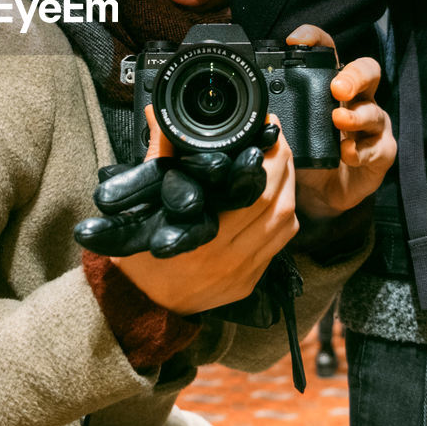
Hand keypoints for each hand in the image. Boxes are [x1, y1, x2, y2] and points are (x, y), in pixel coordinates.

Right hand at [109, 107, 298, 314]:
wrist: (139, 307)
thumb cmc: (137, 258)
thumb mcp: (142, 206)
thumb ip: (158, 159)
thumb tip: (160, 118)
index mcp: (204, 240)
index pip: (254, 193)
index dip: (268, 157)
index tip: (267, 131)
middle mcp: (229, 259)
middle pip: (277, 204)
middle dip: (283, 165)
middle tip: (277, 139)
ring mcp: (242, 274)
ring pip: (286, 225)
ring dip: (289, 189)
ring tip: (280, 162)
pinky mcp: (249, 283)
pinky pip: (279, 245)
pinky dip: (284, 216)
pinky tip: (277, 197)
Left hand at [286, 24, 396, 219]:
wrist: (321, 193)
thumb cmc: (306, 153)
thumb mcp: (287, 130)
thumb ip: (276, 113)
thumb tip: (253, 106)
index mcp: (330, 84)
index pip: (327, 51)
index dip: (315, 39)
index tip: (295, 41)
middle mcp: (356, 98)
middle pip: (366, 71)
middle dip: (353, 76)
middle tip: (336, 87)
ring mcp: (372, 124)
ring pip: (373, 111)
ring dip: (355, 115)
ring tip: (338, 120)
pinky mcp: (381, 151)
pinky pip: (378, 147)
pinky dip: (361, 150)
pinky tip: (347, 154)